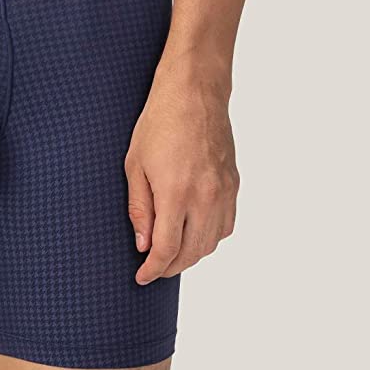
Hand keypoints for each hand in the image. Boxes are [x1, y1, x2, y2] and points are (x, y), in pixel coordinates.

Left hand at [125, 66, 238, 284]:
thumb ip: (139, 208)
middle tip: (154, 268)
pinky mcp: (234, 184)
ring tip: (173, 252)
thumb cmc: (159, 122)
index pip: (166, 250)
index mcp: (176, 193)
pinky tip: (195, 232)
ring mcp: (223, 192)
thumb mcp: (135, 164)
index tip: (142, 276)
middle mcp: (205, 197)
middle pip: (191, 253)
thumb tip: (143, 244)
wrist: (195, 93)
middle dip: (170, 267)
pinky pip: (226, 225)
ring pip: (212, 243)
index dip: (152, 269)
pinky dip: (210, 237)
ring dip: (192, 255)